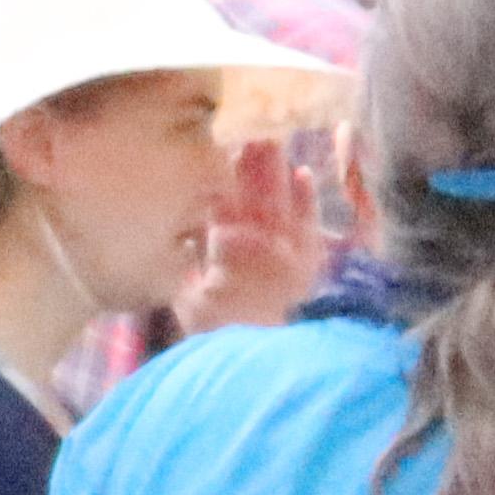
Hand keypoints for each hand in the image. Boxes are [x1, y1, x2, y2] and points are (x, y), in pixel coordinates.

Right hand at [178, 139, 329, 333]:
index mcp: (224, 245)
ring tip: (270, 141)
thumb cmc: (219, 334)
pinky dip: (307, 198)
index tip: (214, 147)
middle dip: (248, 164)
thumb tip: (183, 233)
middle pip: (251, 193)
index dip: (217, 174)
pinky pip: (310, 221)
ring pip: (280, 200)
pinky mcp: (312, 260)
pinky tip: (304, 173)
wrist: (267, 363)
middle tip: (246, 132)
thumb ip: (187, 264)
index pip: (219, 201)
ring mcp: (288, 248)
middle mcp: (257, 239)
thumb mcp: (188, 299)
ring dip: (275, 170)